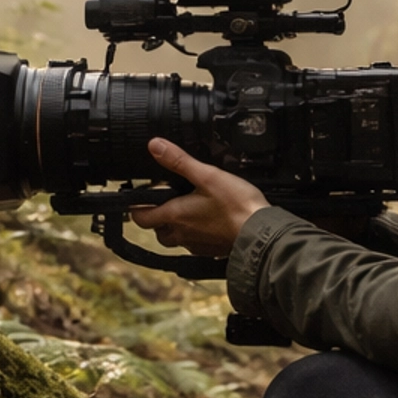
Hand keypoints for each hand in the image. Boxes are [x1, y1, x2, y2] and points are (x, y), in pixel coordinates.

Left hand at [128, 139, 268, 258]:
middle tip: (166, 201)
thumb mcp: (207, 175)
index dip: (136, 207)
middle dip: (157, 218)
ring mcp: (196, 245)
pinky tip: (208, 222)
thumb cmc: (237, 206)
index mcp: (175, 215)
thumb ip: (179, 161)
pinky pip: (194, 244)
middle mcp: (182, 234)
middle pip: (157, 231)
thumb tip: (155, 146)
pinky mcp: (211, 251)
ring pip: (175, 239)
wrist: (261, 233)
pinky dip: (195, 234)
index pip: (141, 217)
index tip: (140, 197)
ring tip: (187, 211)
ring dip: (175, 228)